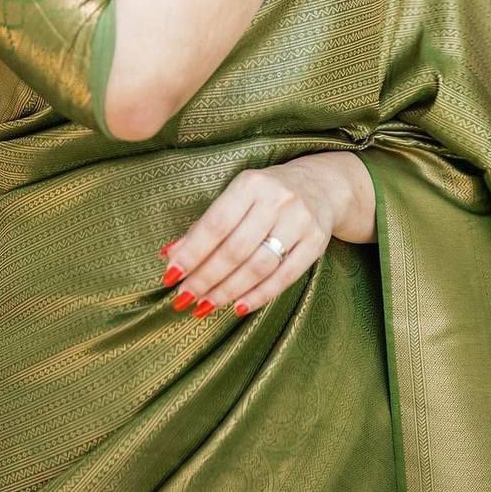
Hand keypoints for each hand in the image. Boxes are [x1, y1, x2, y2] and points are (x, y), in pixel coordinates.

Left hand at [157, 154, 355, 319]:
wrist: (320, 186)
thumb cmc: (266, 195)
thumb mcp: (236, 197)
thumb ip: (204, 225)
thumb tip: (170, 255)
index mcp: (251, 184)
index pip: (216, 224)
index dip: (192, 252)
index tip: (171, 275)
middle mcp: (277, 200)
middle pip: (235, 249)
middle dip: (206, 278)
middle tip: (184, 299)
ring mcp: (300, 221)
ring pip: (258, 266)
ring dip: (228, 290)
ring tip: (205, 305)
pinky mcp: (316, 243)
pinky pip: (284, 277)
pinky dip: (258, 295)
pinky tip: (238, 307)